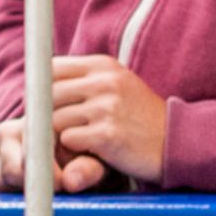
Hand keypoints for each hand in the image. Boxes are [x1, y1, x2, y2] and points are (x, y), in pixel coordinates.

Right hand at [0, 115, 108, 193]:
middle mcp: (9, 129)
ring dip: (12, 192)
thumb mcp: (95, 162)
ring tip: (31, 189)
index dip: (46, 179)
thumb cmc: (81, 159)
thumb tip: (71, 181)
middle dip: (29, 189)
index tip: (60, 187)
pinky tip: (8, 188)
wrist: (61, 155)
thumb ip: (88, 170)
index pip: (32, 157)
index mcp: (37, 124)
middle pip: (9, 172)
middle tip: (47, 192)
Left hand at [52, 55, 169, 182]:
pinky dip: (75, 148)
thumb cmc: (140, 116)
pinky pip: (68, 139)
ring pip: (55, 119)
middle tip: (62, 129)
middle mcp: (105, 82)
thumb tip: (38, 78)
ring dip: (62, 135)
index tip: (49, 105)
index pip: (50, 69)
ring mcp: (107, 108)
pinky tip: (93, 149)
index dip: (43, 89)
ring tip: (84, 140)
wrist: (178, 142)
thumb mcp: (117, 85)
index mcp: (104, 66)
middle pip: (47, 95)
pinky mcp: (107, 135)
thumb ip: (83, 79)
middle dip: (48, 114)